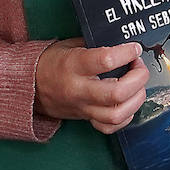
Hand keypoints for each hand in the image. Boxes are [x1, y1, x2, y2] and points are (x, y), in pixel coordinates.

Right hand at [34, 39, 149, 133]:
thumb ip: (96, 43)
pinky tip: (128, 103)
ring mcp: (82, 107)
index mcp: (73, 65)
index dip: (127, 53)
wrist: (30, 86)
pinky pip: (110, 127)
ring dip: (136, 99)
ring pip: (116, 114)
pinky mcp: (85, 119)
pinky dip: (126, 116)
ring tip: (138, 86)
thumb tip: (123, 42)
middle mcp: (78, 89)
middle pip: (116, 93)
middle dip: (138, 78)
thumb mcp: (70, 44)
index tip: (134, 48)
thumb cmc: (53, 62)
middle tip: (140, 67)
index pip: (105, 60)